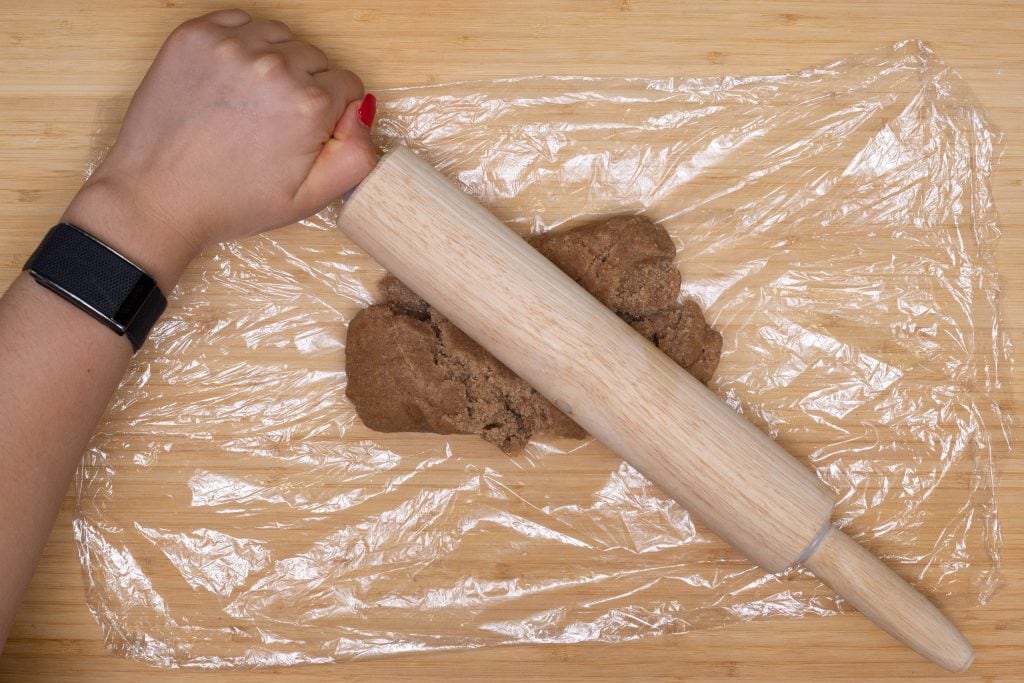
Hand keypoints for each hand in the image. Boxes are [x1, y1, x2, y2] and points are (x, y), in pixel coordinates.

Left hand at [63, 9, 376, 289]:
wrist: (156, 198)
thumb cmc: (230, 202)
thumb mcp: (309, 199)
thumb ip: (357, 156)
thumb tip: (363, 112)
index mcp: (308, 104)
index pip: (347, 84)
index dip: (333, 112)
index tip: (308, 131)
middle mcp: (273, 66)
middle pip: (316, 58)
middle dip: (306, 85)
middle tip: (276, 122)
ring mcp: (230, 46)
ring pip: (281, 36)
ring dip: (277, 60)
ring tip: (253, 101)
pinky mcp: (194, 36)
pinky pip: (240, 22)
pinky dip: (243, 44)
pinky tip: (232, 81)